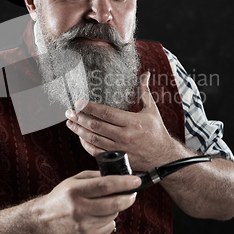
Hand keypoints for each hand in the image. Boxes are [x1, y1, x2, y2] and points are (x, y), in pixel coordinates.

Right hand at [38, 171, 140, 233]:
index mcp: (75, 190)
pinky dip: (108, 221)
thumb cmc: (62, 197)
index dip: (124, 183)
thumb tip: (118, 176)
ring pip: (113, 216)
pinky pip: (108, 228)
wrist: (45, 220)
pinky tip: (98, 216)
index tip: (136, 180)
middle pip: (113, 204)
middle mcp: (78, 208)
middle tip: (132, 193)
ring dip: (116, 209)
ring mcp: (82, 225)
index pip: (105, 185)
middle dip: (128, 197)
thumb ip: (95, 176)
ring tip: (106, 205)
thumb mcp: (74, 181)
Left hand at [65, 72, 179, 170]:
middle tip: (69, 112)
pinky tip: (81, 137)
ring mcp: (120, 149)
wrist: (164, 157)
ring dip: (79, 130)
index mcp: (132, 122)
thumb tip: (145, 74)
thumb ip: (144, 92)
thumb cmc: (157, 132)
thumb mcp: (151, 110)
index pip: (106, 112)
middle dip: (79, 118)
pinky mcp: (118, 159)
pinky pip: (96, 152)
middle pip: (96, 126)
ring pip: (93, 139)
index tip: (78, 102)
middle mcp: (125, 135)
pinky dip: (86, 144)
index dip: (90, 107)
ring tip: (70, 123)